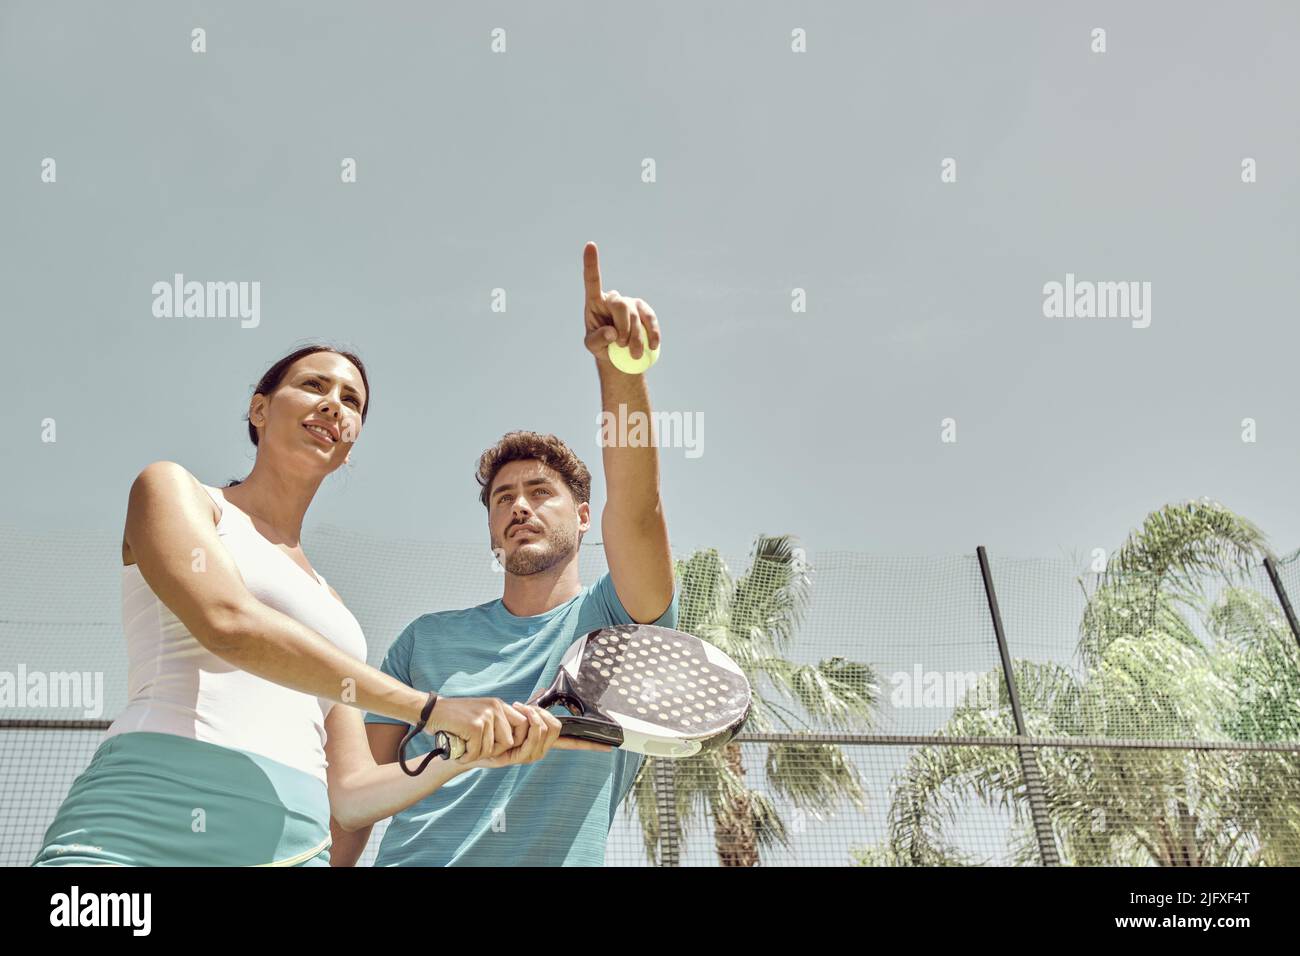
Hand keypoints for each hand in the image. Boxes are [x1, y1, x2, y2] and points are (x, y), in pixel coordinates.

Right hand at [424, 696, 528, 761]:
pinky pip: (477, 752)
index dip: (514, 740)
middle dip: (494, 751)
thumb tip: (515, 742)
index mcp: (499, 705)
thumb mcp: (481, 714)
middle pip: (509, 741)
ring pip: (491, 749)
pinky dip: (466, 756)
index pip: (523, 724)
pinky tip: (459, 751)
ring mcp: (486, 716)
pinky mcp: (475, 726)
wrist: (430, 710)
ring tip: (465, 748)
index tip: (499, 747)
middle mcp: (495, 708)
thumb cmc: (454, 718)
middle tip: (477, 749)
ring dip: (476, 754)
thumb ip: (497, 723)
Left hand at [463, 703, 613, 768]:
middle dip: (543, 713)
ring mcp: (529, 755)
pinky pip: (532, 734)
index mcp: (543, 741)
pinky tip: (516, 713)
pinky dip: (526, 719)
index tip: (610, 747)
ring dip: (532, 715)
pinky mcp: (518, 757)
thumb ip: (530, 711)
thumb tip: (541, 697)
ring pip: (545, 729)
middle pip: (558, 728)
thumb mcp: (514, 717)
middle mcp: (540, 750)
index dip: (591, 745)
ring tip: (517, 709)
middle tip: (525, 708)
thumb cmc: (491, 728)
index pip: (572, 743)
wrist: (470, 743)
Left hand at [581, 241, 660, 363]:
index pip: (593, 281)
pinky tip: (653, 346)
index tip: (590, 245)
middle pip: (620, 305)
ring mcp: (631, 303)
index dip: (591, 263)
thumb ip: (597, 340)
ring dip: (636, 337)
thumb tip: (612, 332)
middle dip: (623, 328)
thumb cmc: (603, 346)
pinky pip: (650, 319)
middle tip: (622, 346)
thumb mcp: (593, 347)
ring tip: (633, 354)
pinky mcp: (645, 312)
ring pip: (635, 315)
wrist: (620, 355)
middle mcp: (613, 298)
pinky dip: (652, 333)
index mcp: (595, 302)